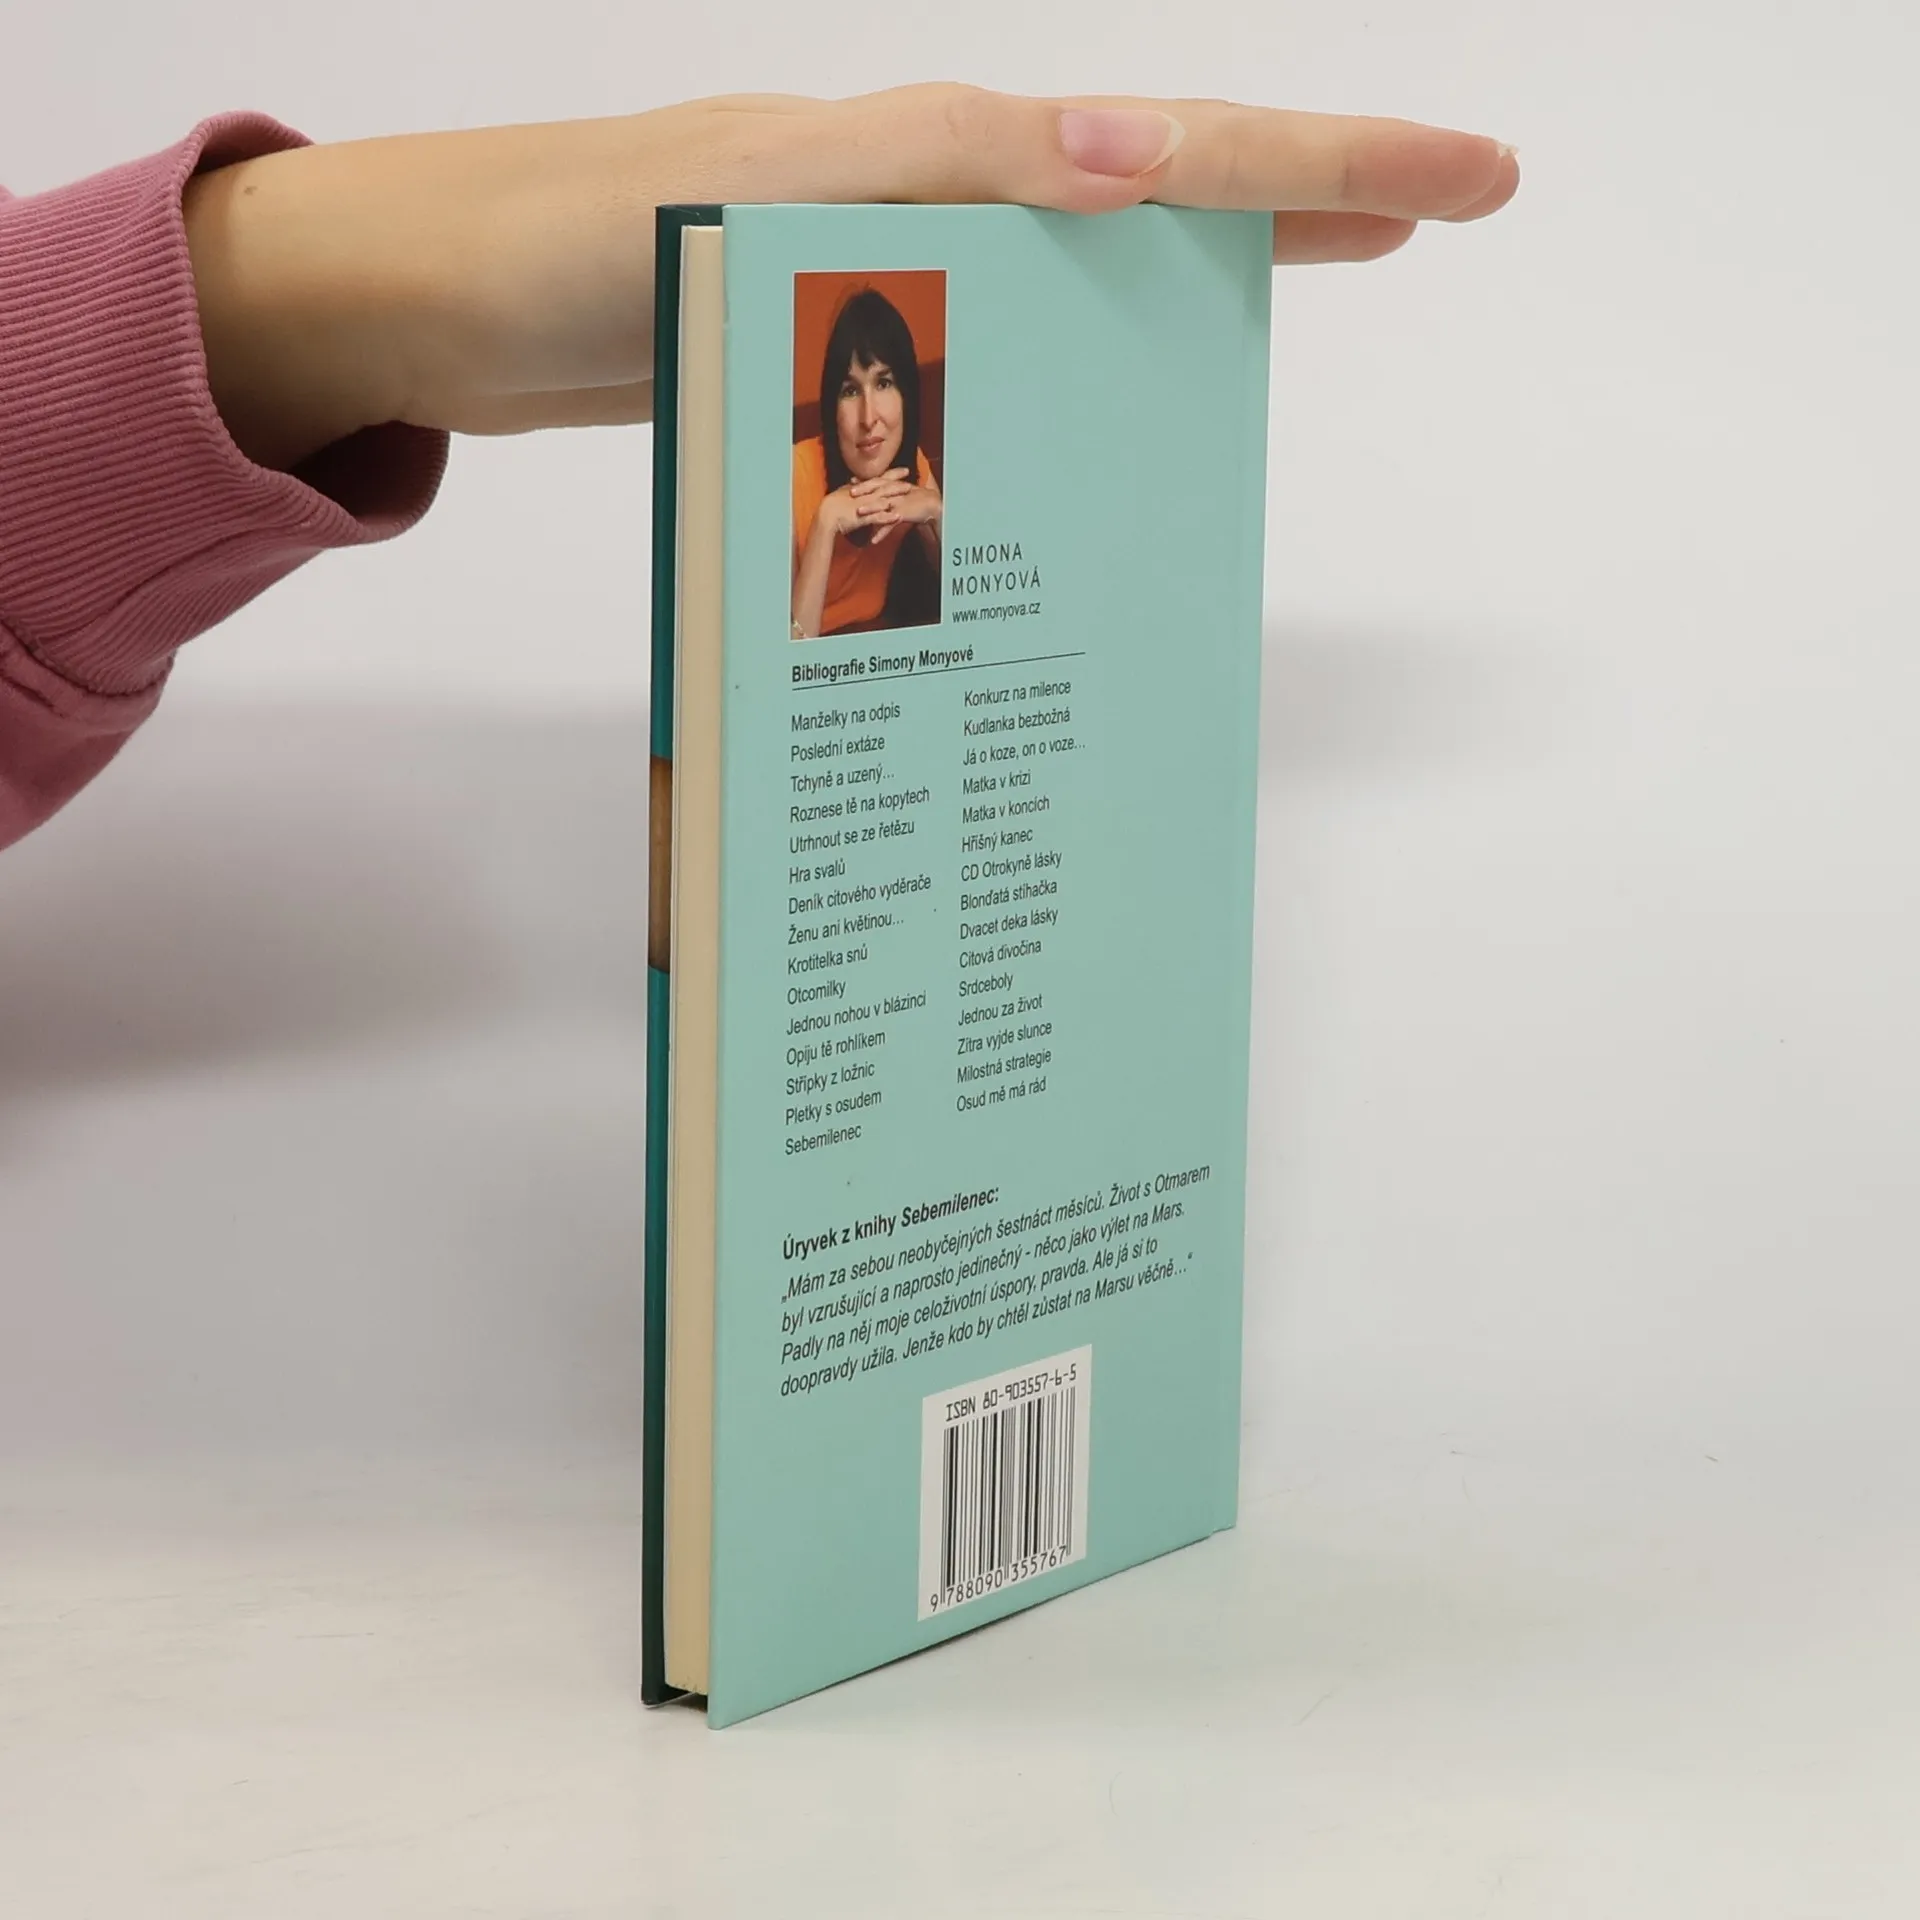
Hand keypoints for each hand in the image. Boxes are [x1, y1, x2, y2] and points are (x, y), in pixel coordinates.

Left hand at [183, 85, 1518, 469]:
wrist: (434, 301)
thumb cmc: (569, 243)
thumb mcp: (767, 199)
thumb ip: (946, 175)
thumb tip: (1138, 157)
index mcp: (938, 160)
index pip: (1169, 149)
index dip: (1321, 161)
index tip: (1461, 178)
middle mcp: (932, 201)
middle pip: (1155, 190)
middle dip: (1301, 190)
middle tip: (1439, 210)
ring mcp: (892, 264)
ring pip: (1089, 266)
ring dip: (1204, 270)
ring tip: (1320, 270)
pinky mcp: (845, 330)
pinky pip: (1000, 338)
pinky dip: (1075, 361)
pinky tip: (1105, 404)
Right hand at [814, 471, 903, 540]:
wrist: (825, 517)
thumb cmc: (832, 506)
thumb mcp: (843, 493)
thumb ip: (852, 488)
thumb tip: (855, 482)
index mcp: (861, 489)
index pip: (879, 479)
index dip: (892, 474)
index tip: (904, 470)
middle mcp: (864, 495)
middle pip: (884, 486)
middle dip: (898, 481)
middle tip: (911, 477)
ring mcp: (864, 505)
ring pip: (883, 498)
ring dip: (896, 495)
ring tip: (909, 492)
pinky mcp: (862, 518)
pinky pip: (877, 517)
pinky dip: (888, 517)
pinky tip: (898, 517)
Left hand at [853, 475, 942, 543]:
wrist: (932, 505)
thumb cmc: (914, 498)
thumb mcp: (900, 492)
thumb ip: (887, 490)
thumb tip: (874, 489)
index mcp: (893, 485)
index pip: (877, 481)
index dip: (865, 481)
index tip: (851, 481)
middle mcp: (895, 492)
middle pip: (877, 490)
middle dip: (864, 491)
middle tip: (851, 493)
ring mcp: (899, 503)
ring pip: (883, 505)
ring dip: (871, 509)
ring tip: (860, 513)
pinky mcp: (903, 514)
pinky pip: (890, 524)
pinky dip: (882, 532)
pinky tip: (874, 540)